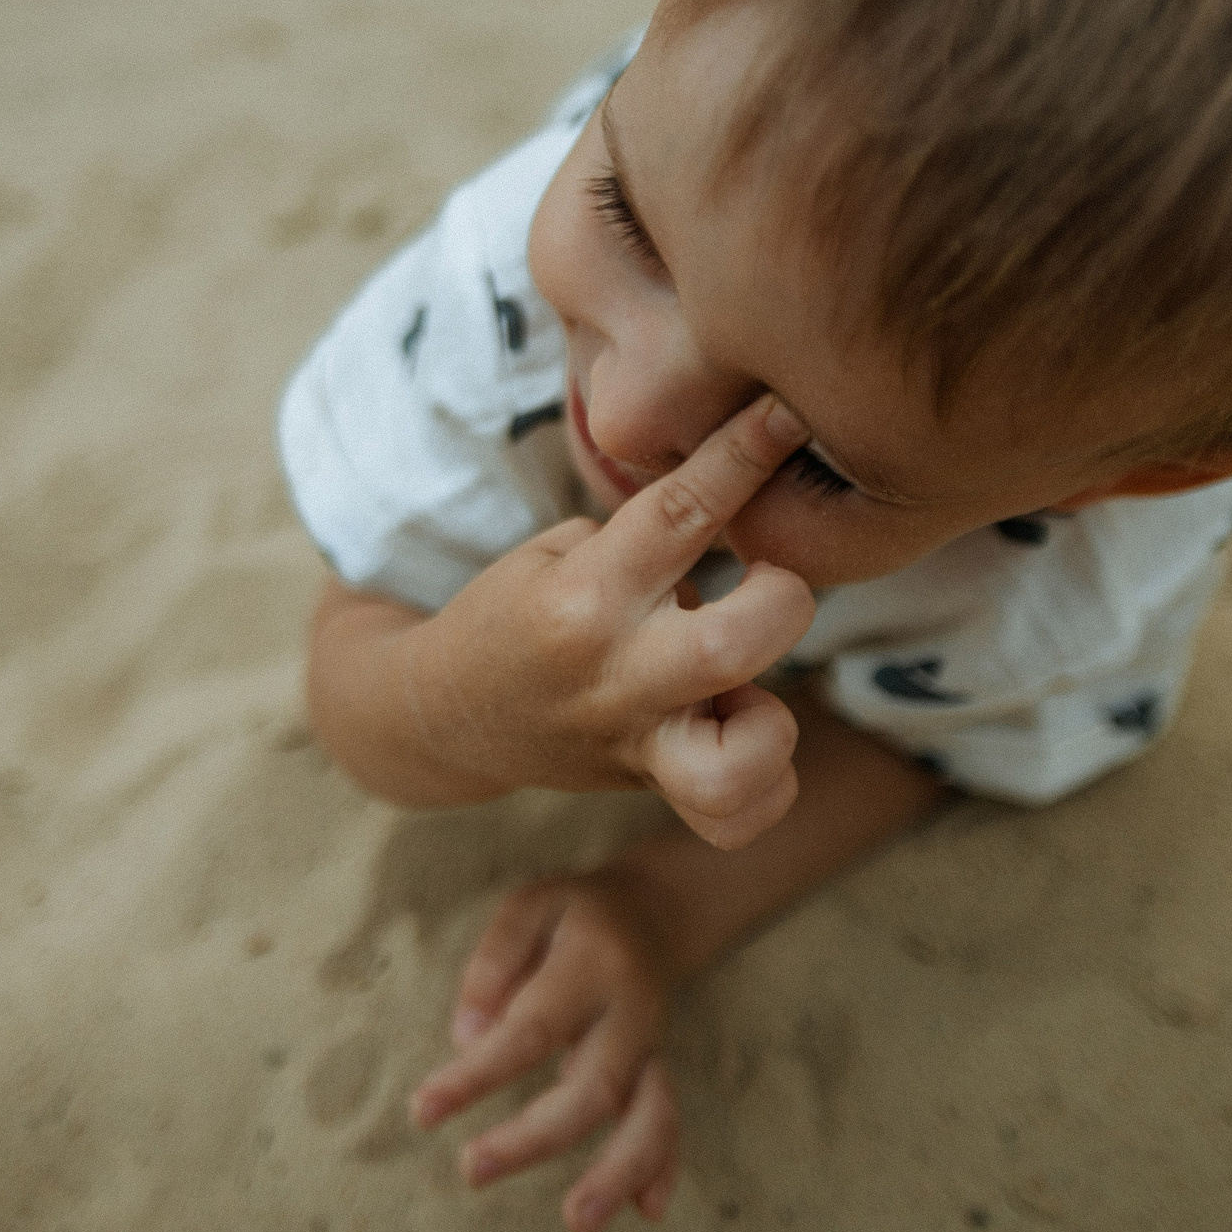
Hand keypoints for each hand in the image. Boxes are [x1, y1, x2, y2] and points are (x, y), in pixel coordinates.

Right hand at [405, 394, 819, 847]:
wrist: (446, 714)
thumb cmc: (516, 612)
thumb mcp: (559, 552)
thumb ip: (647, 543)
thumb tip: (744, 526)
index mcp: (583, 597)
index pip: (679, 512)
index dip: (744, 456)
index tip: (786, 416)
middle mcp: (615, 674)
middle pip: (735, 642)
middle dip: (783, 599)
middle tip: (775, 583)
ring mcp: (636, 741)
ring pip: (737, 764)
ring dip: (773, 722)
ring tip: (756, 690)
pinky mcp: (652, 785)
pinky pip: (735, 815)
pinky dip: (765, 784)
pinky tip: (749, 735)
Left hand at [409, 871, 677, 1231]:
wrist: (654, 912)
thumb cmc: (573, 916)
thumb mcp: (528, 908)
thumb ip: (493, 963)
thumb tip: (467, 1038)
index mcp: (591, 964)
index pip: (529, 1029)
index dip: (477, 1074)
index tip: (423, 1110)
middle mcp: (630, 1011)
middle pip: (594, 1085)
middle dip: (535, 1137)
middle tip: (473, 1168)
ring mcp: (651, 1045)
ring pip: (650, 1113)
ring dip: (617, 1171)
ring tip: (578, 1223)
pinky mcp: (658, 1070)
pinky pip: (669, 1122)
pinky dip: (662, 1167)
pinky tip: (646, 1211)